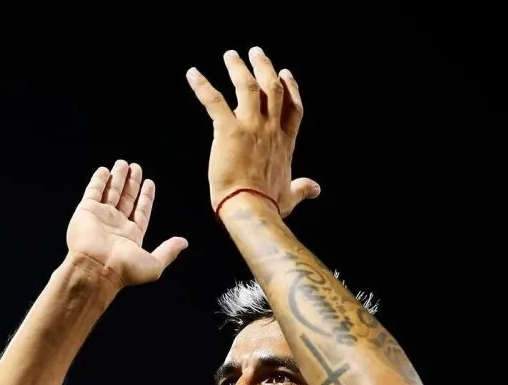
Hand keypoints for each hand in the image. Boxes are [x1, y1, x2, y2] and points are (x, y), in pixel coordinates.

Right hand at [66, 161, 187, 288]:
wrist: (96, 268)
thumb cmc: (124, 270)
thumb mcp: (154, 264)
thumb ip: (168, 251)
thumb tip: (184, 243)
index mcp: (131, 237)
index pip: (141, 212)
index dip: (146, 197)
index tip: (150, 183)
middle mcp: (116, 226)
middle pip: (126, 199)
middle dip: (132, 183)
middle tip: (136, 167)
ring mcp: (101, 217)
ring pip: (111, 192)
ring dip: (117, 177)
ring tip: (123, 163)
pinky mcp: (87, 210)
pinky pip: (94, 191)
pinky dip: (99, 180)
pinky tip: (104, 170)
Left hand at [186, 47, 319, 216]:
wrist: (251, 209)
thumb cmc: (268, 206)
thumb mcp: (290, 197)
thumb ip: (302, 189)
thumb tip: (315, 189)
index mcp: (285, 143)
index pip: (293, 107)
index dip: (290, 88)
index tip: (285, 74)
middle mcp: (271, 129)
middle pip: (272, 89)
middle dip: (265, 68)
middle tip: (256, 52)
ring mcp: (251, 127)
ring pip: (247, 86)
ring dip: (238, 68)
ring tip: (230, 55)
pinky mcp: (229, 130)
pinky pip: (214, 101)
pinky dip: (201, 86)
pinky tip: (192, 75)